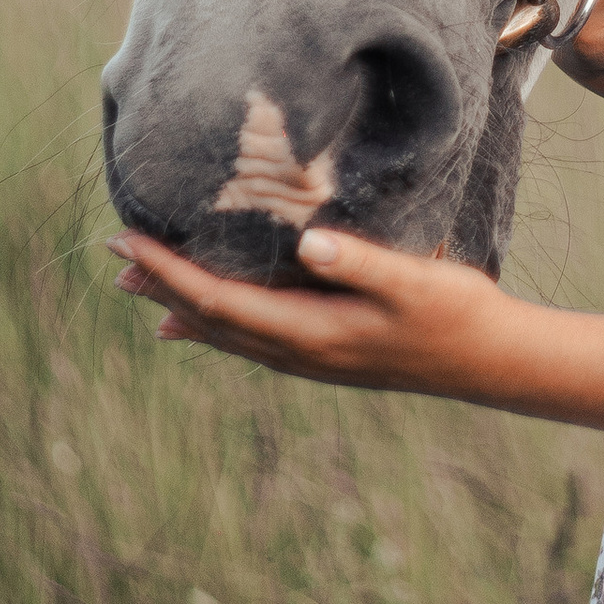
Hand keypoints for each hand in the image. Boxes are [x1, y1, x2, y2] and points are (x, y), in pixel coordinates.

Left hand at [112, 223, 515, 394]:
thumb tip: (307, 245)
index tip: (129, 241)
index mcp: (309, 333)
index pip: (218, 300)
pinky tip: (197, 323)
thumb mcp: (412, 280)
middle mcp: (298, 353)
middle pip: (210, 319)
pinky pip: (249, 340)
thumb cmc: (454, 314)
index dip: (170, 271)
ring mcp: (309, 359)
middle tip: (114, 254)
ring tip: (139, 284)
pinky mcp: (323, 353)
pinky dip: (213, 324)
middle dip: (161, 285)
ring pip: (225, 332)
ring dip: (180, 304)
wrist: (488, 362)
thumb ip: (359, 261)